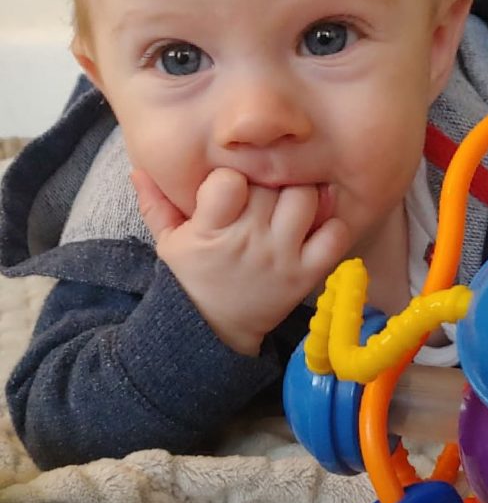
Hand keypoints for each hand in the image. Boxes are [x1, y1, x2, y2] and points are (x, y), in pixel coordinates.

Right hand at [132, 168, 349, 354]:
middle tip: (262, 192)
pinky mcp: (306, 273)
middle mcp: (250, 240)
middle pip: (271, 184)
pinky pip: (335, 235)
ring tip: (288, 203)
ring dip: (301, 194)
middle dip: (267, 182)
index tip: (228, 188)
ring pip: (306, 198)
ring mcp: (281, 256)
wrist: (213, 333)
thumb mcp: (167, 242)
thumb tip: (137, 169)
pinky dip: (332, 224)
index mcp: (212, 230)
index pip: (229, 182)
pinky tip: (315, 224)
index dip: (230, 178)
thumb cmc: (191, 278)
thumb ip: (155, 204)